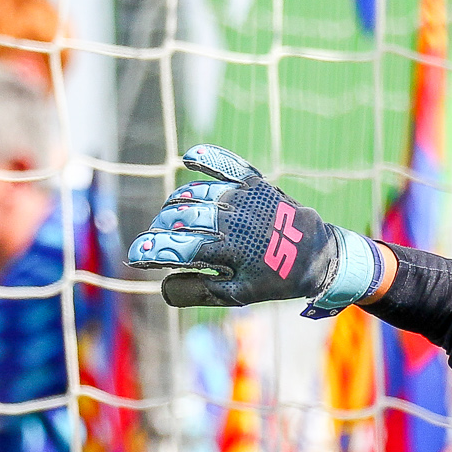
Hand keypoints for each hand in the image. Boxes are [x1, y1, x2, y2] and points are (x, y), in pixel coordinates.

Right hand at [127, 144, 380, 313]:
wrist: (317, 255)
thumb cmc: (274, 278)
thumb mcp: (238, 294)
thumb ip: (199, 291)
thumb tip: (163, 286)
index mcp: (227, 251)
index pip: (177, 248)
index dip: (150, 251)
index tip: (135, 255)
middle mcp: (231, 220)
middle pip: (179, 217)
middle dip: (161, 229)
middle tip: (159, 239)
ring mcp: (241, 198)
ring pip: (194, 193)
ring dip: (176, 204)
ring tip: (172, 216)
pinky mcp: (253, 182)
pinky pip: (224, 163)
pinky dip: (206, 157)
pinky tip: (189, 158)